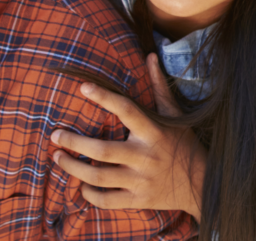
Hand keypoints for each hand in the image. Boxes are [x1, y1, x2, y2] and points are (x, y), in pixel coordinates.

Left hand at [51, 54, 206, 218]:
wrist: (201, 184)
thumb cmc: (184, 144)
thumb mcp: (175, 115)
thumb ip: (159, 87)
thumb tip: (149, 56)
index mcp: (154, 132)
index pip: (126, 110)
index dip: (104, 97)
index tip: (82, 87)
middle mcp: (146, 157)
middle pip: (102, 150)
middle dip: (73, 142)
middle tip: (54, 135)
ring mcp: (141, 181)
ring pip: (98, 176)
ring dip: (72, 167)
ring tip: (57, 157)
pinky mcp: (138, 200)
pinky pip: (106, 200)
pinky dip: (89, 194)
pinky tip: (80, 184)